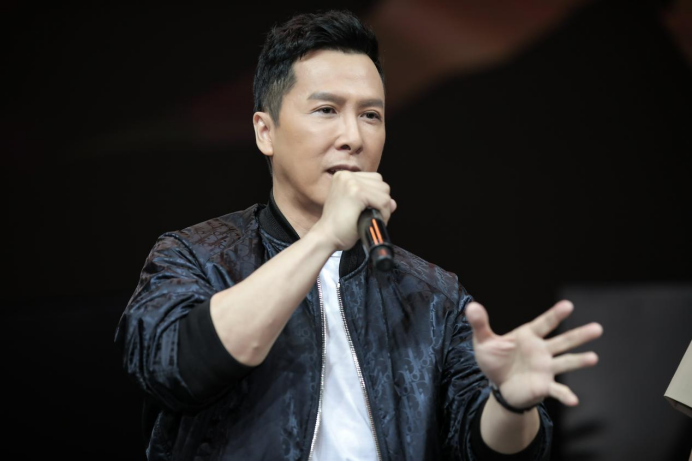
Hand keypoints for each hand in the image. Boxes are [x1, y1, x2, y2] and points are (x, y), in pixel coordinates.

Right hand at [313, 171, 396, 250]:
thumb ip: (374, 201)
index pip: (374, 180)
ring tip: (371, 218)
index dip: (377, 197)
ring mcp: (352, 183)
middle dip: (382, 202)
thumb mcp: (357, 209)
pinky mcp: (357, 193)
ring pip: (385, 193)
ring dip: (384, 209)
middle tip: (372, 216)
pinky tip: (372, 220)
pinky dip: (383, 214)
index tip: (371, 210)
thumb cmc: (339, 227)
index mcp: (344, 176)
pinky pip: (383, 202)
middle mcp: (346, 176)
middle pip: (381, 184)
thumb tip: (393, 203)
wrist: (326, 238)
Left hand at [466, 300, 602, 408]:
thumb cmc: (495, 360)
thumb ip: (480, 324)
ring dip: (580, 361)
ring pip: (566, 362)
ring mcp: (546, 368)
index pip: (544, 323)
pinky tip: (574, 400)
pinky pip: (557, 390)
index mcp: (528, 336)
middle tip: (598, 328)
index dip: (555, 315)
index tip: (568, 305)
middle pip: (563, 341)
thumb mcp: (484, 341)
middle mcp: (542, 350)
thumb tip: (471, 306)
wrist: (499, 385)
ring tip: (594, 358)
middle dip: (579, 335)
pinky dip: (565, 395)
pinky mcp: (544, 385)